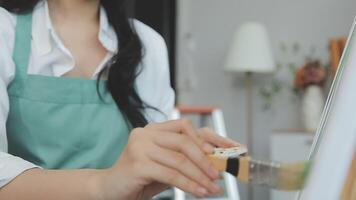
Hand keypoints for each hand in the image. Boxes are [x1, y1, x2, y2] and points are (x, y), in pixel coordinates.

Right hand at [97, 119, 240, 199]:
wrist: (109, 190)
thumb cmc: (140, 178)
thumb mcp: (167, 165)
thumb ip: (185, 160)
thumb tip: (216, 162)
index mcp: (154, 129)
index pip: (186, 126)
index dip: (210, 137)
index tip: (229, 148)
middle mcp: (146, 133)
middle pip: (184, 142)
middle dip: (206, 159)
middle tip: (219, 174)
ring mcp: (140, 146)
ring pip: (180, 159)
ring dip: (200, 176)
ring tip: (212, 188)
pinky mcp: (137, 163)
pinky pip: (170, 174)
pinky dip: (188, 184)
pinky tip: (199, 191)